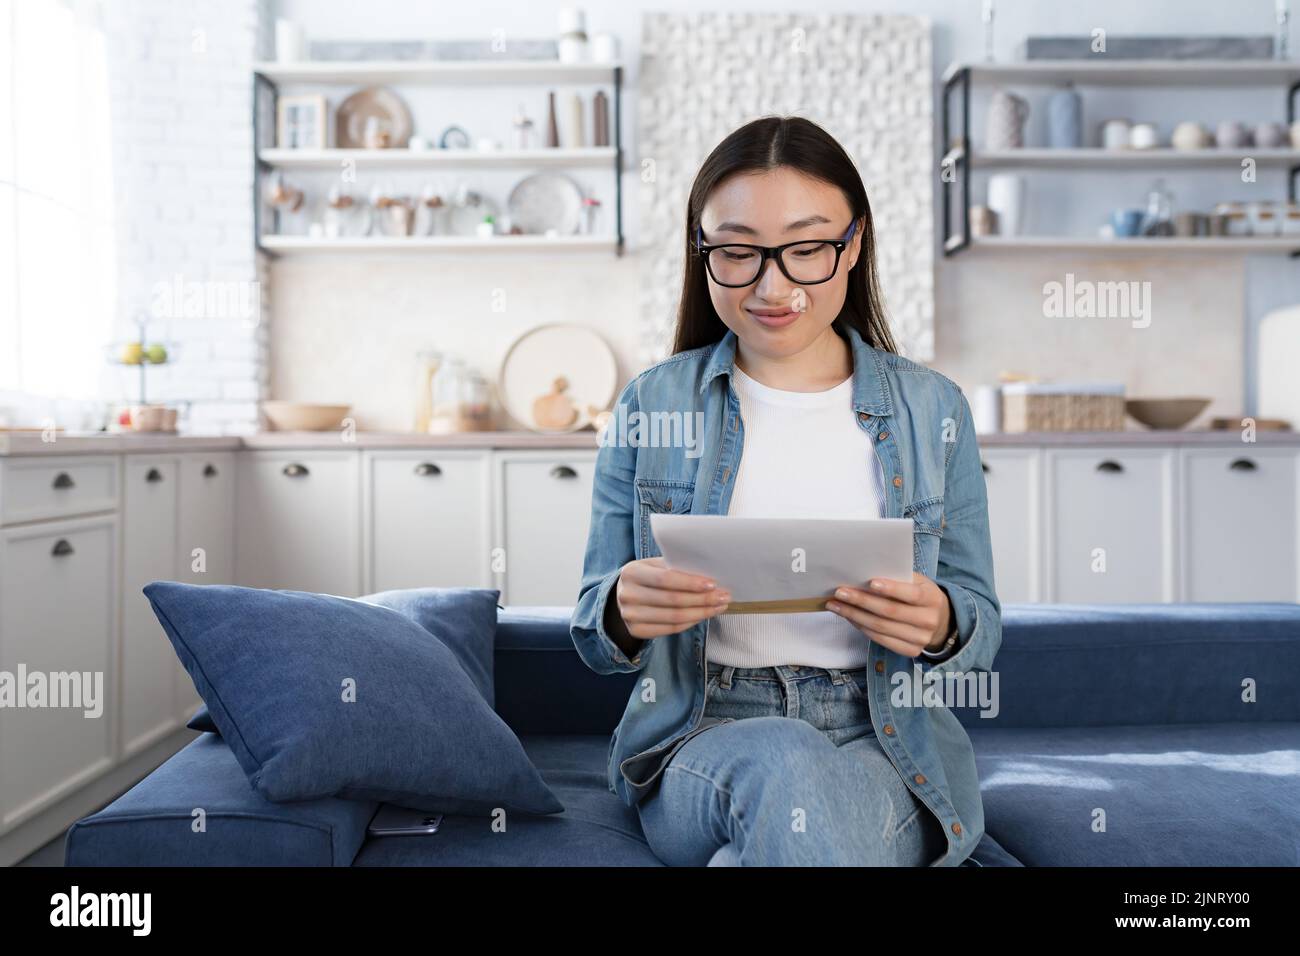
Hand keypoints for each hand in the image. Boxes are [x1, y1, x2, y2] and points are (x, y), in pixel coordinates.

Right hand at [612, 557, 730, 639]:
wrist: (625, 594)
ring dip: (701, 613)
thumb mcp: (656, 565)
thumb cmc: (648, 576)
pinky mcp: (636, 631)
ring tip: (718, 607)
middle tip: (723, 596)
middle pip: (672, 600)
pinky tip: (703, 615)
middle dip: (702, 599)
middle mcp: (627, 595)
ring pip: (674, 617)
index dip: (690, 583)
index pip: (665, 579)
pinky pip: (670, 629)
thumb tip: (708, 574)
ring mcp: (630, 615)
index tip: (712, 584)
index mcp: (631, 572)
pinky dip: (691, 622)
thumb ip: (675, 567)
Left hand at [824, 572, 952, 657]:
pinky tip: (848, 616)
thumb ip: (898, 577)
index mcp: (932, 599)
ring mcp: (920, 639)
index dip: (891, 589)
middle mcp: (928, 621)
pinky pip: (880, 640)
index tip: (870, 582)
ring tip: (836, 604)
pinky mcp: (910, 651)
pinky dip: (861, 627)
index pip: (912, 594)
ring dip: (854, 615)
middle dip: (862, 601)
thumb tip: (864, 572)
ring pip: (881, 628)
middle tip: (840, 592)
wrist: (940, 621)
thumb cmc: (920, 594)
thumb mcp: (917, 582)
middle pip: (890, 612)